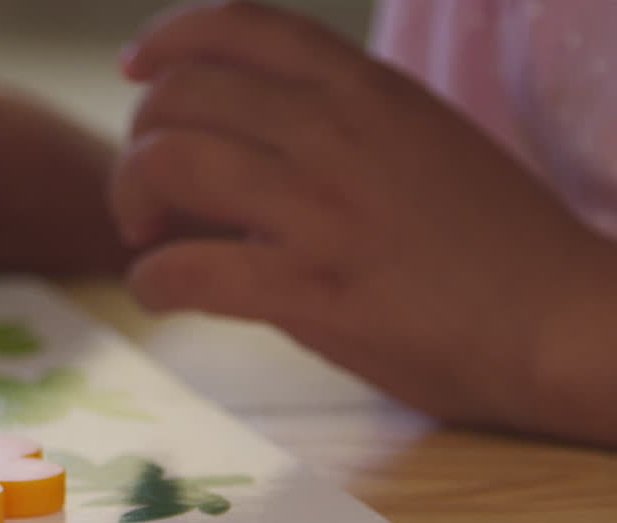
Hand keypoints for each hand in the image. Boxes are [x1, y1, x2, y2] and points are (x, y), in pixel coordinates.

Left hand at [111, 1, 616, 441]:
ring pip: (167, 162)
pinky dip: (151, 283)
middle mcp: (335, 130)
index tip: (135, 68)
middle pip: (179, 95)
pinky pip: (185, 270)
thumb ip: (335, 130)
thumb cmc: (493, 242)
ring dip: (130, 199)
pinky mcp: (310, 287)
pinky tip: (163, 293)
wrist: (564, 321)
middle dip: (139, 142)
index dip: (167, 38)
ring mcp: (320, 207)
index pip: (240, 25)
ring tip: (148, 237)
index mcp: (366, 89)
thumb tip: (245, 144)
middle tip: (148, 193)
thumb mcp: (420, 143)